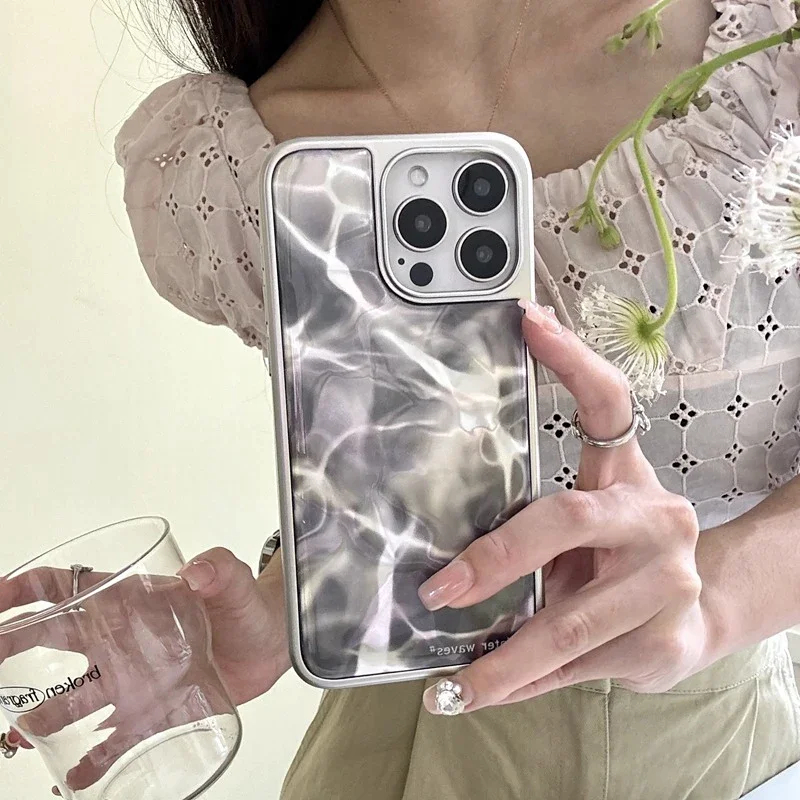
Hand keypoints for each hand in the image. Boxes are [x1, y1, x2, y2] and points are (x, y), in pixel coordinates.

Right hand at [1, 548, 287, 790]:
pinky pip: (110, 741)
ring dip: (43, 717)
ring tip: (20, 735)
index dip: (23, 589)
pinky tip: (73, 778)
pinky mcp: (151, 710)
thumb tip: (199, 571)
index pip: (65, 585)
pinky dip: (88, 761)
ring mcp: (132, 677)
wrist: (271, 644)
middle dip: (10, 652)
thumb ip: (220, 570)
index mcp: (129, 599)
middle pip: (52, 642)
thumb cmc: (246, 604)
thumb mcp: (233, 582)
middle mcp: (120, 638)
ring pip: (73, 699)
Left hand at [419, 301, 712, 712]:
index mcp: (626, 477)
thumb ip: (533, 529)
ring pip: (571, 620)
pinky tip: (492, 692)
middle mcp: (655, 518)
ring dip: (505, 659)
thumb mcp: (584, 529)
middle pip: (565, 519)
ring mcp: (667, 581)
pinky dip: (528, 682)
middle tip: (441, 590)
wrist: (699, 614)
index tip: (527, 321)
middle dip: (496, 558)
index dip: (570, 360)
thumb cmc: (620, 559)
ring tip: (458, 685)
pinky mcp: (668, 642)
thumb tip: (445, 552)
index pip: (606, 404)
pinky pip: (580, 665)